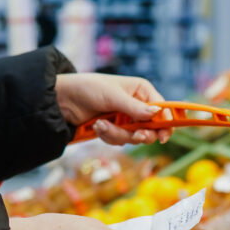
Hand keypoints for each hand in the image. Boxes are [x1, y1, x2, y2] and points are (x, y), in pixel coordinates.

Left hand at [55, 73, 171, 144]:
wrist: (63, 99)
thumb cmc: (88, 89)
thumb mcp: (113, 96)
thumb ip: (135, 108)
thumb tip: (158, 114)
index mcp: (142, 91)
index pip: (163, 109)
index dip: (166, 123)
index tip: (163, 136)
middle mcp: (138, 105)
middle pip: (152, 128)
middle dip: (141, 134)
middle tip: (136, 136)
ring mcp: (127, 119)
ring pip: (134, 137)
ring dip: (117, 134)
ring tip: (101, 124)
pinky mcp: (116, 129)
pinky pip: (120, 141)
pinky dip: (108, 136)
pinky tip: (97, 126)